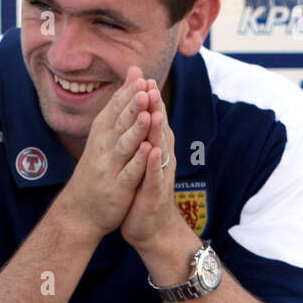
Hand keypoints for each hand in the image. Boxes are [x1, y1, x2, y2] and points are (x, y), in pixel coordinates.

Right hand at [53, 68, 154, 242]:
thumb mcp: (105, 133)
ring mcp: (109, 168)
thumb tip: (134, 72)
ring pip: (124, 146)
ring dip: (135, 130)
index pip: (115, 109)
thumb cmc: (97, 167)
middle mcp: (103, 147)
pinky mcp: (117, 188)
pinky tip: (148, 151)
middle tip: (144, 88)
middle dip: (132, 106)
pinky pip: (129, 173)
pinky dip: (138, 162)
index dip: (128, 94)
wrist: (81, 209)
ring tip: (147, 115)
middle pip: (119, 123)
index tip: (140, 76)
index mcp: (101, 133)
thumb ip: (120, 104)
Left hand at [120, 83, 192, 258]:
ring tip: (154, 112)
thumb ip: (143, 135)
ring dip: (158, 131)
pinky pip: (155, 177)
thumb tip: (142, 110)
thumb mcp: (142, 159)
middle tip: (150, 84)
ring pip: (160, 149)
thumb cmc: (144, 190)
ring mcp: (160, 175)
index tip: (142, 76)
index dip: (148, 99)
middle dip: (155, 107)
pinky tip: (152, 152)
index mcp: (155, 148)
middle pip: (159, 128)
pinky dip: (154, 164)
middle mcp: (161, 158)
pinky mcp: (156, 193)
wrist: (151, 227)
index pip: (152, 119)